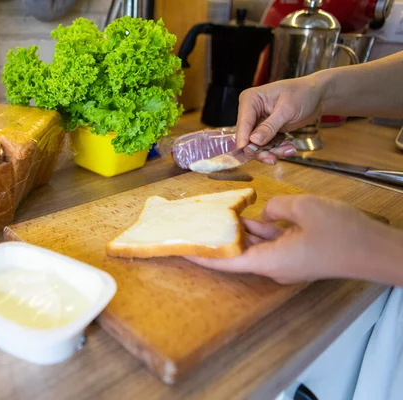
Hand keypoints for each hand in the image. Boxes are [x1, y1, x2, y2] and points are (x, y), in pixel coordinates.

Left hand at [186, 195, 402, 285]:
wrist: (376, 250)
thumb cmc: (341, 232)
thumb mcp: (303, 208)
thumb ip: (275, 208)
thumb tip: (265, 214)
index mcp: (269, 261)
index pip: (226, 261)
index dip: (201, 256)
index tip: (180, 249)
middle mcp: (273, 267)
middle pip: (236, 254)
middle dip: (216, 240)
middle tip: (195, 226)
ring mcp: (286, 262)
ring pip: (254, 247)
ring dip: (237, 233)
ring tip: (214, 216)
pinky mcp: (297, 256)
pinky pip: (270, 244)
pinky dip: (258, 231)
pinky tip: (247, 215)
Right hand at [236, 75, 325, 164]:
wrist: (317, 96)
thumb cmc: (303, 93)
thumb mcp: (287, 109)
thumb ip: (269, 126)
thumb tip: (254, 140)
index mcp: (250, 100)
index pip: (242, 125)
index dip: (244, 141)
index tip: (249, 154)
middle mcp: (250, 112)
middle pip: (248, 138)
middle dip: (261, 150)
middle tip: (273, 158)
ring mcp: (258, 122)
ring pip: (258, 145)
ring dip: (273, 151)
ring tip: (289, 150)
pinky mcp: (265, 131)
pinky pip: (267, 146)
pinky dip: (278, 149)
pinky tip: (289, 147)